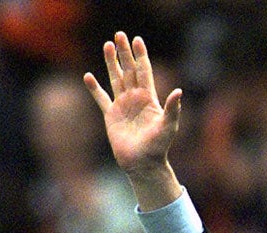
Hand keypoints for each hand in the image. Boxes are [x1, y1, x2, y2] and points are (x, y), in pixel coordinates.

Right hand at [84, 32, 182, 208]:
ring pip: (115, 79)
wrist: (143, 164)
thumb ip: (172, 108)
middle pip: (129, 70)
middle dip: (124, 53)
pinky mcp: (111, 116)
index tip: (137, 40)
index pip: (144, 72)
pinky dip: (94, 88)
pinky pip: (101, 99)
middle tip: (119, 34)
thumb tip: (178, 91)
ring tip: (107, 45)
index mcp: (149, 98)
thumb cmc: (158, 147)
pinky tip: (88, 76)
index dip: (141, 56)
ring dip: (110, 63)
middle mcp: (135, 99)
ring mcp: (122, 106)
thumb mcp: (168, 126)